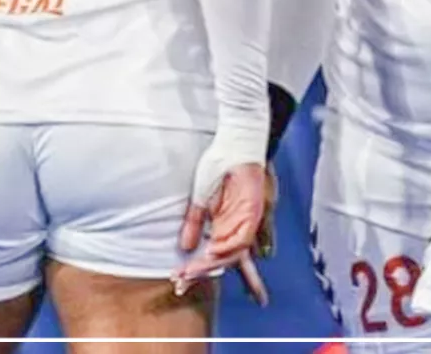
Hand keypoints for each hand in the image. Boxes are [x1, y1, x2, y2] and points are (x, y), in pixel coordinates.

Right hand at [173, 162, 275, 304]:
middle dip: (202, 273)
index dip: (196, 269)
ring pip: (232, 253)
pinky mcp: (253, 212)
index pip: (211, 255)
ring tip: (192, 271)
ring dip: (212, 263)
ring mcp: (245, 221)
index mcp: (223, 226)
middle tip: (182, 283)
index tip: (178, 280)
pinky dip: (228, 247)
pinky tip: (212, 251)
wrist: (232, 146)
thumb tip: (185, 248)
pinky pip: (242, 237)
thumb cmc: (217, 168)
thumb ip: (194, 224)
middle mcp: (234, 228)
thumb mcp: (199, 200)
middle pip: (222, 260)